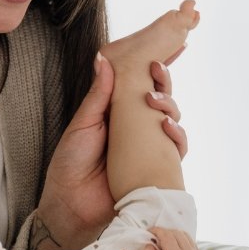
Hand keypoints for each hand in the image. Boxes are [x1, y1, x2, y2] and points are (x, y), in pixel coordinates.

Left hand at [35, 55, 188, 249]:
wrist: (71, 203)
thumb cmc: (71, 162)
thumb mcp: (83, 123)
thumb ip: (99, 94)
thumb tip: (104, 59)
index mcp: (119, 111)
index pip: (142, 84)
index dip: (158, 68)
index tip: (172, 45)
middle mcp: (137, 126)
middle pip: (161, 98)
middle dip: (164, 81)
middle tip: (157, 69)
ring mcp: (149, 146)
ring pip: (172, 119)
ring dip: (169, 105)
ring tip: (154, 100)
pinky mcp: (157, 166)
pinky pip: (176, 149)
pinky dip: (177, 135)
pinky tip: (167, 127)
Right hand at [137, 226, 199, 249]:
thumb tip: (149, 245)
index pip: (166, 234)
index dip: (156, 231)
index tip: (148, 233)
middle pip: (175, 233)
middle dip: (164, 232)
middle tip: (154, 239)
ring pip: (184, 235)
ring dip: (173, 234)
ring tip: (164, 242)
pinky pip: (190, 241)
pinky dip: (181, 239)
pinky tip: (174, 246)